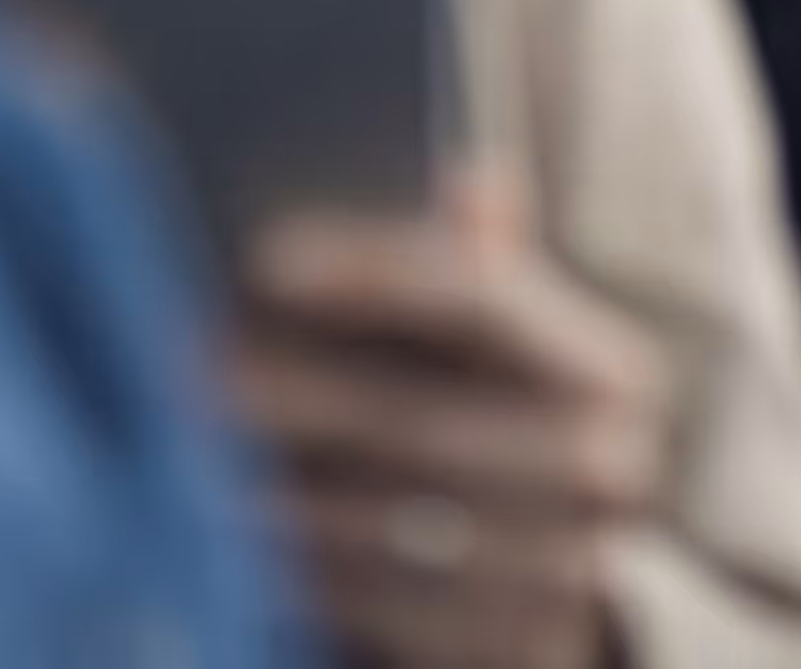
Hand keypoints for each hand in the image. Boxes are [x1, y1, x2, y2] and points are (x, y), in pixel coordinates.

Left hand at [228, 171, 670, 668]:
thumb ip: (483, 268)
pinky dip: (301, 572)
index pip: (482, 298)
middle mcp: (610, 471)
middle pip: (424, 420)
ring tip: (185, 456)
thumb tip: (471, 178)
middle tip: (186, 367)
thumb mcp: (508, 347)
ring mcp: (569, 573)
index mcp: (614, 370)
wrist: (555, 591)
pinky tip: (228, 539)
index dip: (372, 273)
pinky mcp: (517, 651)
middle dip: (296, 393)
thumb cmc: (498, 429)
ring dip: (277, 491)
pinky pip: (384, 608)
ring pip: (392, 524)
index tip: (263, 255)